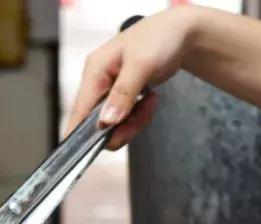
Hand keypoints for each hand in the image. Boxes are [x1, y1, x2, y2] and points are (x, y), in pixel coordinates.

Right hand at [66, 7, 198, 148]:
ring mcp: (110, 92)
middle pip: (99, 124)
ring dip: (136, 120)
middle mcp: (98, 83)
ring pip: (115, 125)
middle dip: (124, 126)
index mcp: (95, 71)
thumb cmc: (159, 38)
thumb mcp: (141, 64)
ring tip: (151, 100)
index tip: (86, 152)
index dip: (79, 133)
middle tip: (144, 113)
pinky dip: (141, 115)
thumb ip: (123, 94)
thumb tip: (106, 122)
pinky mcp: (123, 98)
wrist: (181, 34)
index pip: (79, 109)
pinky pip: (127, 120)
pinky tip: (150, 98)